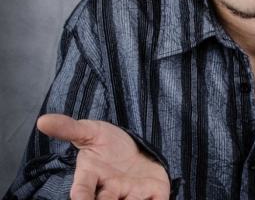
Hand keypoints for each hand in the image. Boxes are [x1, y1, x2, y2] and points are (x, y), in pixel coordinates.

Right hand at [37, 114, 170, 199]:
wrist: (136, 147)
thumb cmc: (109, 143)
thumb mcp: (90, 131)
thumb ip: (68, 128)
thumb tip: (42, 120)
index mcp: (93, 174)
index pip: (83, 189)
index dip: (81, 197)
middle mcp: (111, 189)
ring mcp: (132, 192)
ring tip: (131, 198)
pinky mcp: (153, 192)